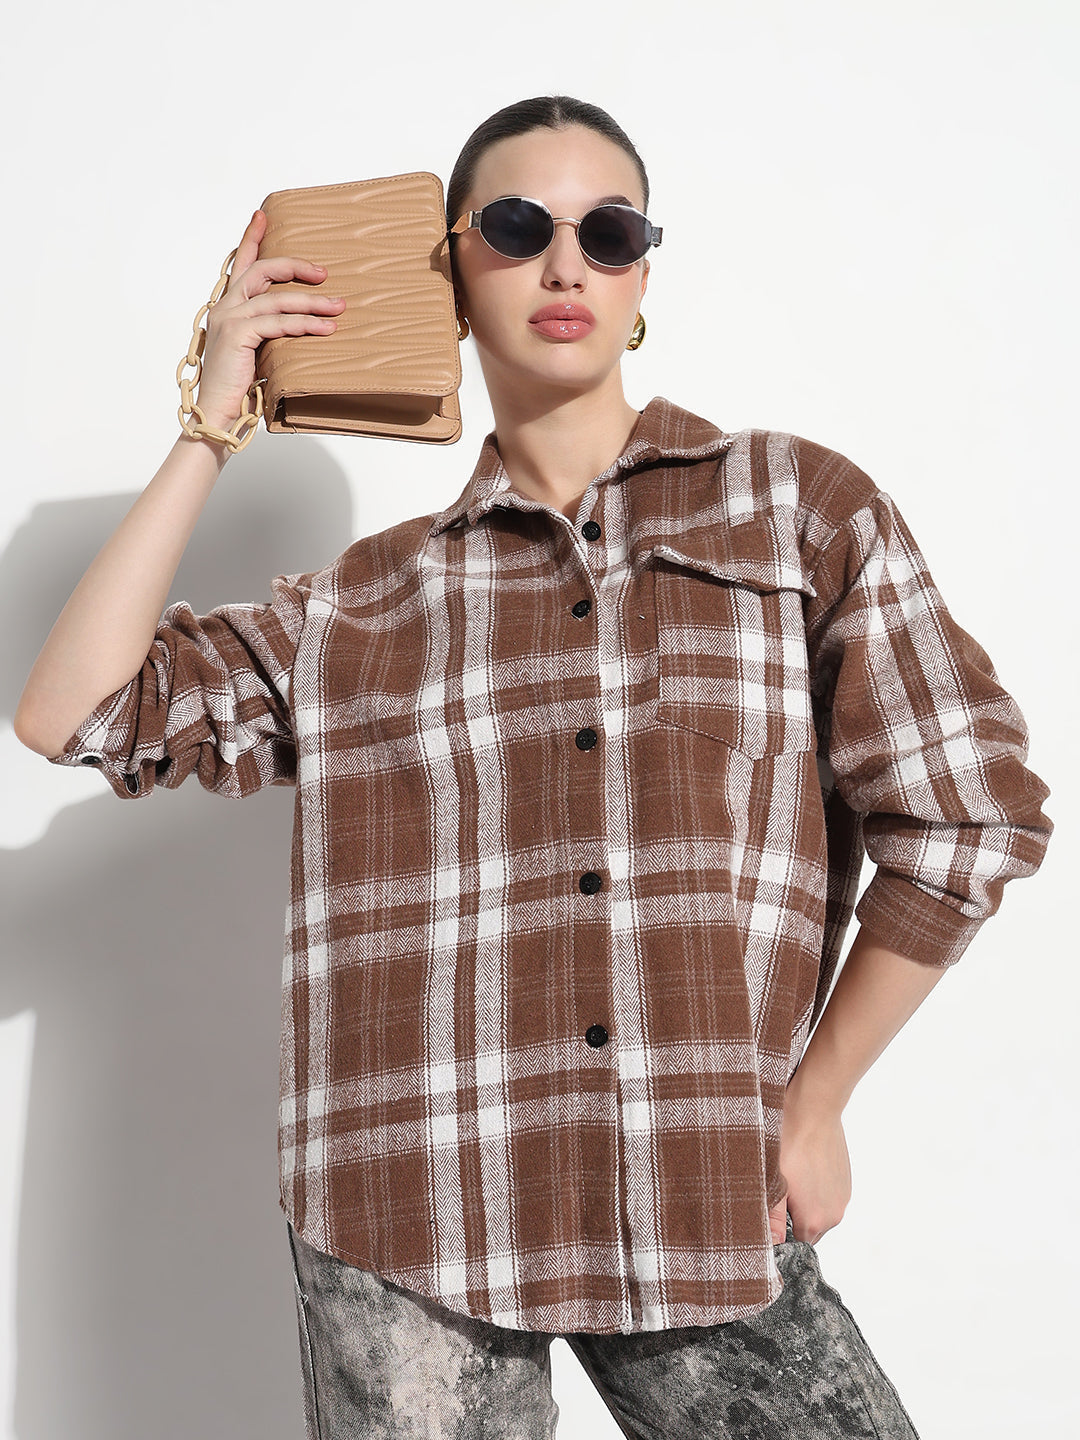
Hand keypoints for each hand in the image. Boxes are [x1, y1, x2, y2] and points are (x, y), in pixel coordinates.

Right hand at [194, 209, 345, 431]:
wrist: (218, 411)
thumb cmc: (239, 386)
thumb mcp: (256, 350)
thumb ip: (269, 329)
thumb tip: (301, 320)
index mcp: (227, 307)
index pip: (240, 264)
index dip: (251, 237)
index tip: (262, 215)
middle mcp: (225, 307)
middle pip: (262, 271)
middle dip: (295, 267)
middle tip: (324, 273)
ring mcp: (229, 319)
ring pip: (276, 298)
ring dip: (312, 302)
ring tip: (338, 307)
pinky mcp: (237, 335)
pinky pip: (278, 322)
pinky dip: (304, 324)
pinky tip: (325, 329)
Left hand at [768, 1078, 852, 1243]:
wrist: (814, 1109)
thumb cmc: (789, 1142)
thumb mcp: (773, 1181)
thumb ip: (772, 1218)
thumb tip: (772, 1244)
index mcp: (814, 1221)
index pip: (794, 1244)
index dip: (779, 1231)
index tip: (770, 1212)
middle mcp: (834, 1216)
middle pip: (808, 1230)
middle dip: (792, 1218)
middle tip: (777, 1191)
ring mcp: (843, 1197)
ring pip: (819, 1212)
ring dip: (805, 1202)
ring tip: (791, 1176)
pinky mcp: (846, 1181)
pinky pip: (829, 1196)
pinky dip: (817, 1189)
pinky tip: (804, 1167)